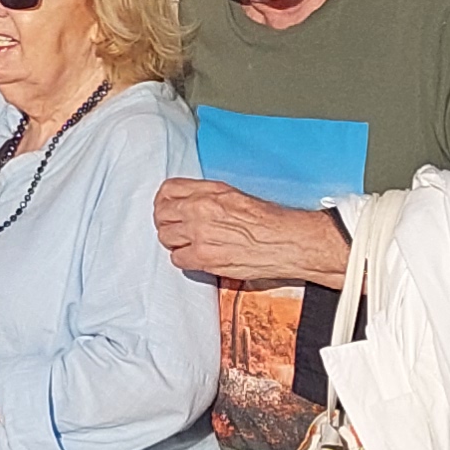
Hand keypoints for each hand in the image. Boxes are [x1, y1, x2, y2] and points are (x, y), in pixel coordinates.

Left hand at [153, 180, 347, 286]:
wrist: (287, 241)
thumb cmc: (270, 221)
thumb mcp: (236, 196)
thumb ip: (208, 196)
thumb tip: (187, 202)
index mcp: (210, 191)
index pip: (168, 190)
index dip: (163, 200)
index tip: (166, 207)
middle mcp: (201, 209)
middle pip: (161, 214)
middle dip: (166, 222)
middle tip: (174, 229)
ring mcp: (200, 234)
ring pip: (166, 237)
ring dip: (174, 241)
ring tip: (187, 243)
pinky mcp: (204, 257)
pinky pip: (177, 259)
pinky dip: (184, 259)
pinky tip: (196, 257)